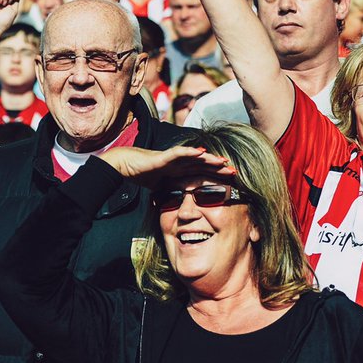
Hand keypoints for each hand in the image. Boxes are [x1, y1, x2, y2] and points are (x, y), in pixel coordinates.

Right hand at [99, 144, 234, 188]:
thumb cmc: (143, 175)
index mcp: (182, 170)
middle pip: (204, 165)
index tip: (230, 181)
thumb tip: (177, 209)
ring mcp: (175, 158)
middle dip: (219, 168)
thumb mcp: (162, 188)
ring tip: (223, 161)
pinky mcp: (165, 156)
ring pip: (196, 157)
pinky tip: (202, 153)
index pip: (203, 173)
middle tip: (234, 172)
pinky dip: (191, 152)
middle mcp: (181, 163)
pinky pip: (181, 153)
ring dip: (210, 159)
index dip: (216, 176)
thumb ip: (171, 194)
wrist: (127, 166)